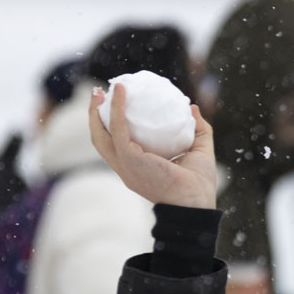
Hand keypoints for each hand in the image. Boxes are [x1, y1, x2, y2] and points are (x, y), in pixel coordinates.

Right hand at [89, 83, 217, 208]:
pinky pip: (118, 129)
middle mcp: (127, 167)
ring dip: (95, 111)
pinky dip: (118, 110)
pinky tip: (122, 93)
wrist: (197, 202)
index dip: (110, 124)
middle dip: (94, 115)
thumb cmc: (199, 184)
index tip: (113, 103)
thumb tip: (193, 108)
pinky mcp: (130, 159)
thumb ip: (198, 129)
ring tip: (99, 91)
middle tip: (98, 93)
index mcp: (137, 167)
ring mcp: (126, 165)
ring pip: (100, 135)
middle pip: (100, 139)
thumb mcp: (199, 150)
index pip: (115, 145)